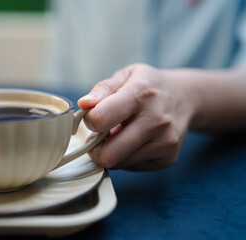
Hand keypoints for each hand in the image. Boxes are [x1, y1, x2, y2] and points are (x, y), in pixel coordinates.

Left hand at [78, 63, 194, 170]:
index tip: (94, 118)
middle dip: (96, 148)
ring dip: (112, 152)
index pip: (100, 119)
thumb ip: (103, 89)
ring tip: (120, 134)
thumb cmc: (148, 86)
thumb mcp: (126, 76)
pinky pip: (132, 167)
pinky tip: (134, 141)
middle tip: (99, 136)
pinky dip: (126, 157)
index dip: (90, 121)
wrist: (185, 98)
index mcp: (140, 94)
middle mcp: (156, 120)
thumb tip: (84, 104)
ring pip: (119, 164)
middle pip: (109, 154)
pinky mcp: (169, 158)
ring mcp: (165, 142)